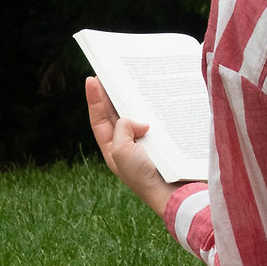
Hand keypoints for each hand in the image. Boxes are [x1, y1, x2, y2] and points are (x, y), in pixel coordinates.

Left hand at [85, 76, 175, 215]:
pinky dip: (155, 109)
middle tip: (112, 73)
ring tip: (132, 80)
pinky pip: (157, 120)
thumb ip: (122, 128)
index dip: (94, 99)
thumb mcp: (120, 151)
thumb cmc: (143, 176)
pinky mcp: (165, 141)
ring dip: (134, 99)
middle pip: (117, 113)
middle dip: (113, 94)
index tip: (92, 78)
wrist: (174, 193)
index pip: (99, 119)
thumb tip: (143, 123)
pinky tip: (157, 98)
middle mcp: (128, 144)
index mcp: (113, 148)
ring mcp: (147, 142)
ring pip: (137, 115)